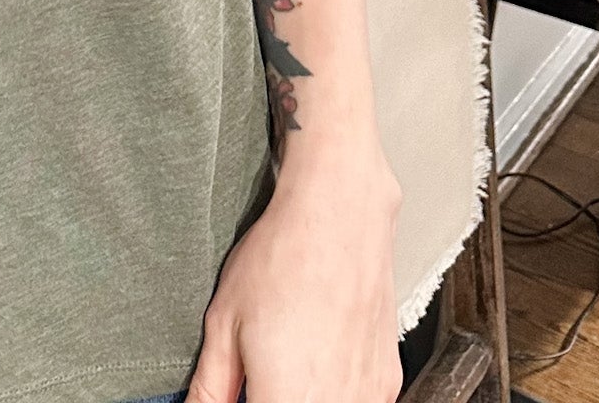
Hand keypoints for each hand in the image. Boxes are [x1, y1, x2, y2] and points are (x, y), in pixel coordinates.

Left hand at [186, 152, 403, 402]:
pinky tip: (313, 363)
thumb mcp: (223, 322)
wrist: (338, 215)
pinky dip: (331, 393)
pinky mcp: (386, 382)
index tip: (237, 393)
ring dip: (300, 397)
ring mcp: (368, 397)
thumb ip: (211, 386)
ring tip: (283, 362)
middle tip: (254, 377)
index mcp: (288, 399)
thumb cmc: (282, 258)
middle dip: (269, 398)